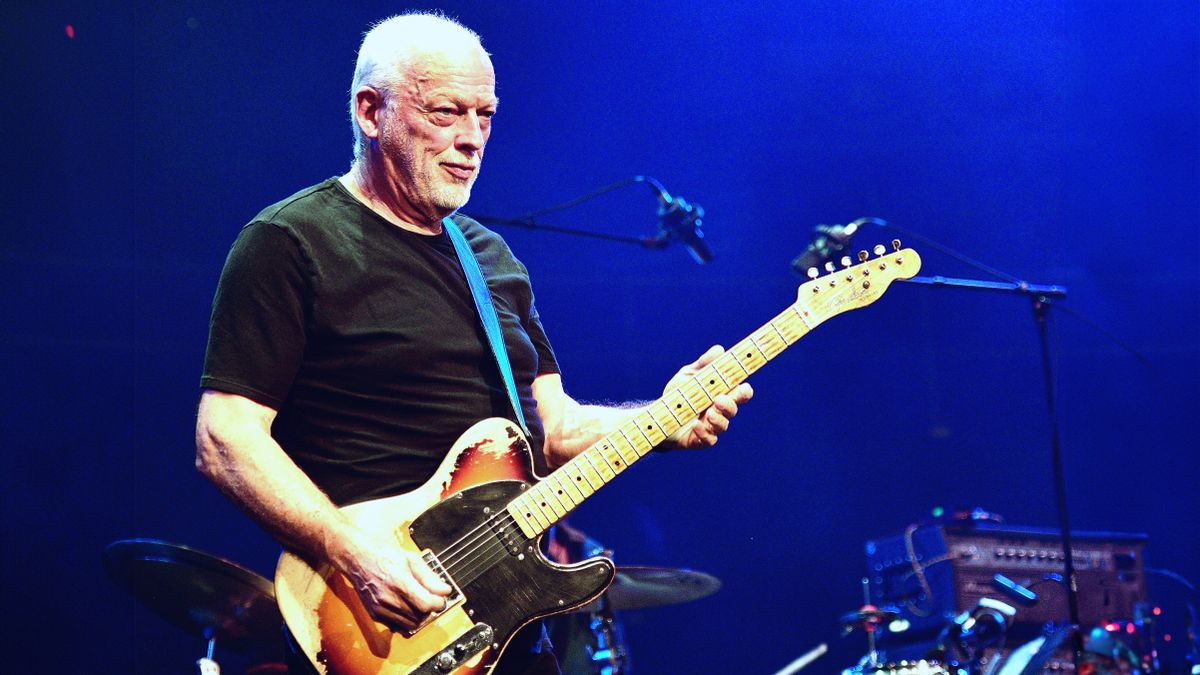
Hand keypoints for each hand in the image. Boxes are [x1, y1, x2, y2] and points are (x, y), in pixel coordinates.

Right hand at [331, 529, 452, 632]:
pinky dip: (405, 620)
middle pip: (420, 616)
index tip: (440, 598)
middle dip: (429, 608)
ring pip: (410, 624)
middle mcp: (388, 599)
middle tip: (429, 597)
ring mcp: (380, 608)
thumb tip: (444, 590)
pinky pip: (397, 626)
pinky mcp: (375, 614)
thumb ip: (429, 577)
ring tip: (416, 601)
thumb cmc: (383, 555)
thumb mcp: (411, 559)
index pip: (426, 605)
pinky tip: (405, 607)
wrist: (358, 558)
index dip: (438, 603)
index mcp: (399, 583)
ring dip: (418, 616)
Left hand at [661, 345, 752, 449]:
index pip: (739, 393)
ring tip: (709, 412)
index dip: (744, 391)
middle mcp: (719, 411)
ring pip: (723, 425)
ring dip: (719, 419)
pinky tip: (697, 425)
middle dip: (730, 404)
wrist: (657, 416)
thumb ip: (702, 364)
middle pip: (734, 409)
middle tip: (720, 399)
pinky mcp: (699, 440)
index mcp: (720, 394)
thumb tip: (719, 349)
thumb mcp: (688, 376)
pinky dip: (705, 433)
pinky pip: (709, 440)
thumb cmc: (678, 395)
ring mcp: (710, 426)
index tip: (744, 385)